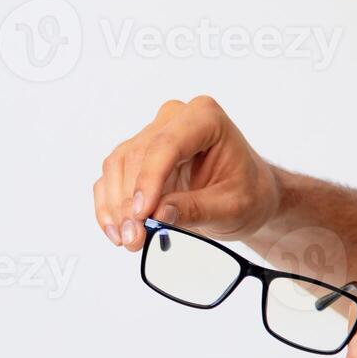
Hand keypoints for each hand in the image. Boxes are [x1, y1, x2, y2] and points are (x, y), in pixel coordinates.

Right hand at [93, 96, 281, 250]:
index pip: (167, 144)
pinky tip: (116, 231)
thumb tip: (159, 214)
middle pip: (138, 156)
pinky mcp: (137, 156)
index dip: (150, 179)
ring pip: (118, 166)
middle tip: (134, 239)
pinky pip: (112, 177)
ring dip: (116, 206)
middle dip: (130, 202)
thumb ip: (197, 208)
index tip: (142, 214)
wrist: (247, 195)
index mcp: (205, 118)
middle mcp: (174, 118)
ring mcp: (152, 134)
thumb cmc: (247, 192)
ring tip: (128, 240)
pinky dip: (109, 205)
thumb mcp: (232, 206)